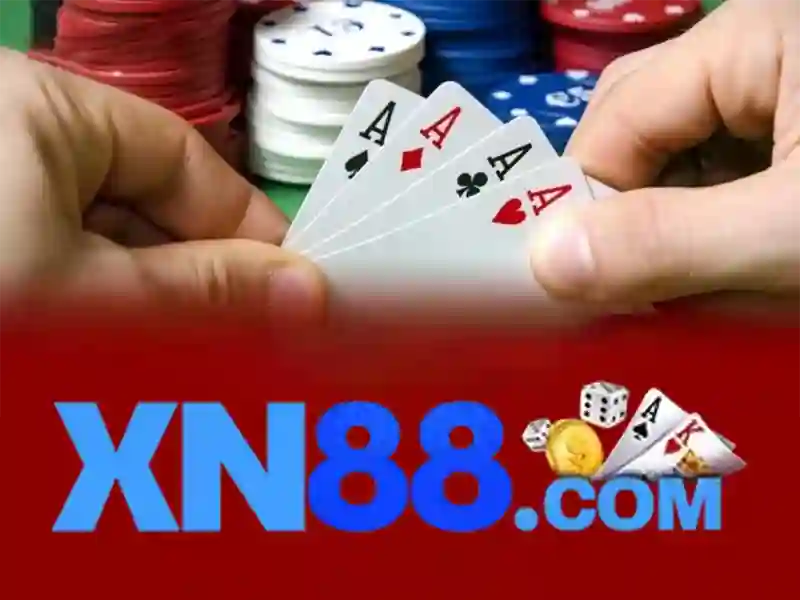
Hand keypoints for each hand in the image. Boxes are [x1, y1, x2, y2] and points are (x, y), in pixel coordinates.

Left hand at [0, 50, 324, 321]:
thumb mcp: (96, 296)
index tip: (295, 287)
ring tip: (181, 349)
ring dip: (145, 291)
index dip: (247, 225)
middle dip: (194, 270)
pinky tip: (118, 338)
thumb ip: (206, 287)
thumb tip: (309, 289)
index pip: (180, 155)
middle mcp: (14, 125)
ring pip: (100, 230)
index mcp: (40, 104)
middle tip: (246, 333)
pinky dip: (93, 294)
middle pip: (143, 195)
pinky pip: (57, 248)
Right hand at [530, 0, 799, 311]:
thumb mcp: (787, 231)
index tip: (580, 286)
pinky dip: (706, 222)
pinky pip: (717, 168)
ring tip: (684, 286)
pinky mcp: (793, 128)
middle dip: (622, 210)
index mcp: (750, 36)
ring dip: (663, 224)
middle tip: (628, 288)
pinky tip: (726, 263)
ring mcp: (778, 87)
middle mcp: (753, 47)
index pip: (618, 116)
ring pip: (674, 153)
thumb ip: (667, 241)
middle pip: (636, 126)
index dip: (585, 200)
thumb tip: (541, 261)